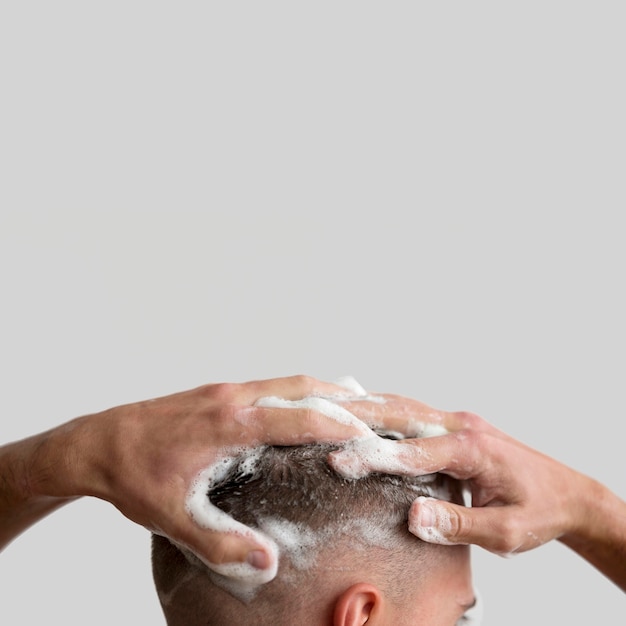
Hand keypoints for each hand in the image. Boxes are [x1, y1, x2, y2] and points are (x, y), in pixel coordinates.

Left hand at [0, 375, 364, 571]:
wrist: (96, 441)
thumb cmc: (133, 476)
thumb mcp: (172, 516)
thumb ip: (221, 542)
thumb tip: (270, 562)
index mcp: (229, 422)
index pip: (300, 416)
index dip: (341, 424)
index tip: (373, 435)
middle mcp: (234, 397)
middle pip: (304, 387)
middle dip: (345, 399)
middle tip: (381, 412)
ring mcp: (226, 389)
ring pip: (289, 381)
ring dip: (326, 391)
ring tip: (358, 405)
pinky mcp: (219, 391)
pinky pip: (273, 385)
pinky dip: (302, 392)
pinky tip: (309, 405)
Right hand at [331, 397, 625, 590]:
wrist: (568, 494)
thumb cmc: (539, 511)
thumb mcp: (506, 532)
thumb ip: (459, 525)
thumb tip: (413, 518)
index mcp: (473, 448)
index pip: (413, 451)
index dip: (374, 457)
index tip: (339, 461)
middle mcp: (462, 426)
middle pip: (401, 415)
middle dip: (358, 417)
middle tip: (318, 416)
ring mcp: (457, 422)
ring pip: (403, 407)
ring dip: (367, 407)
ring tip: (329, 408)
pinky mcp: (453, 427)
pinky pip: (411, 413)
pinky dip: (382, 411)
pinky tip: (360, 410)